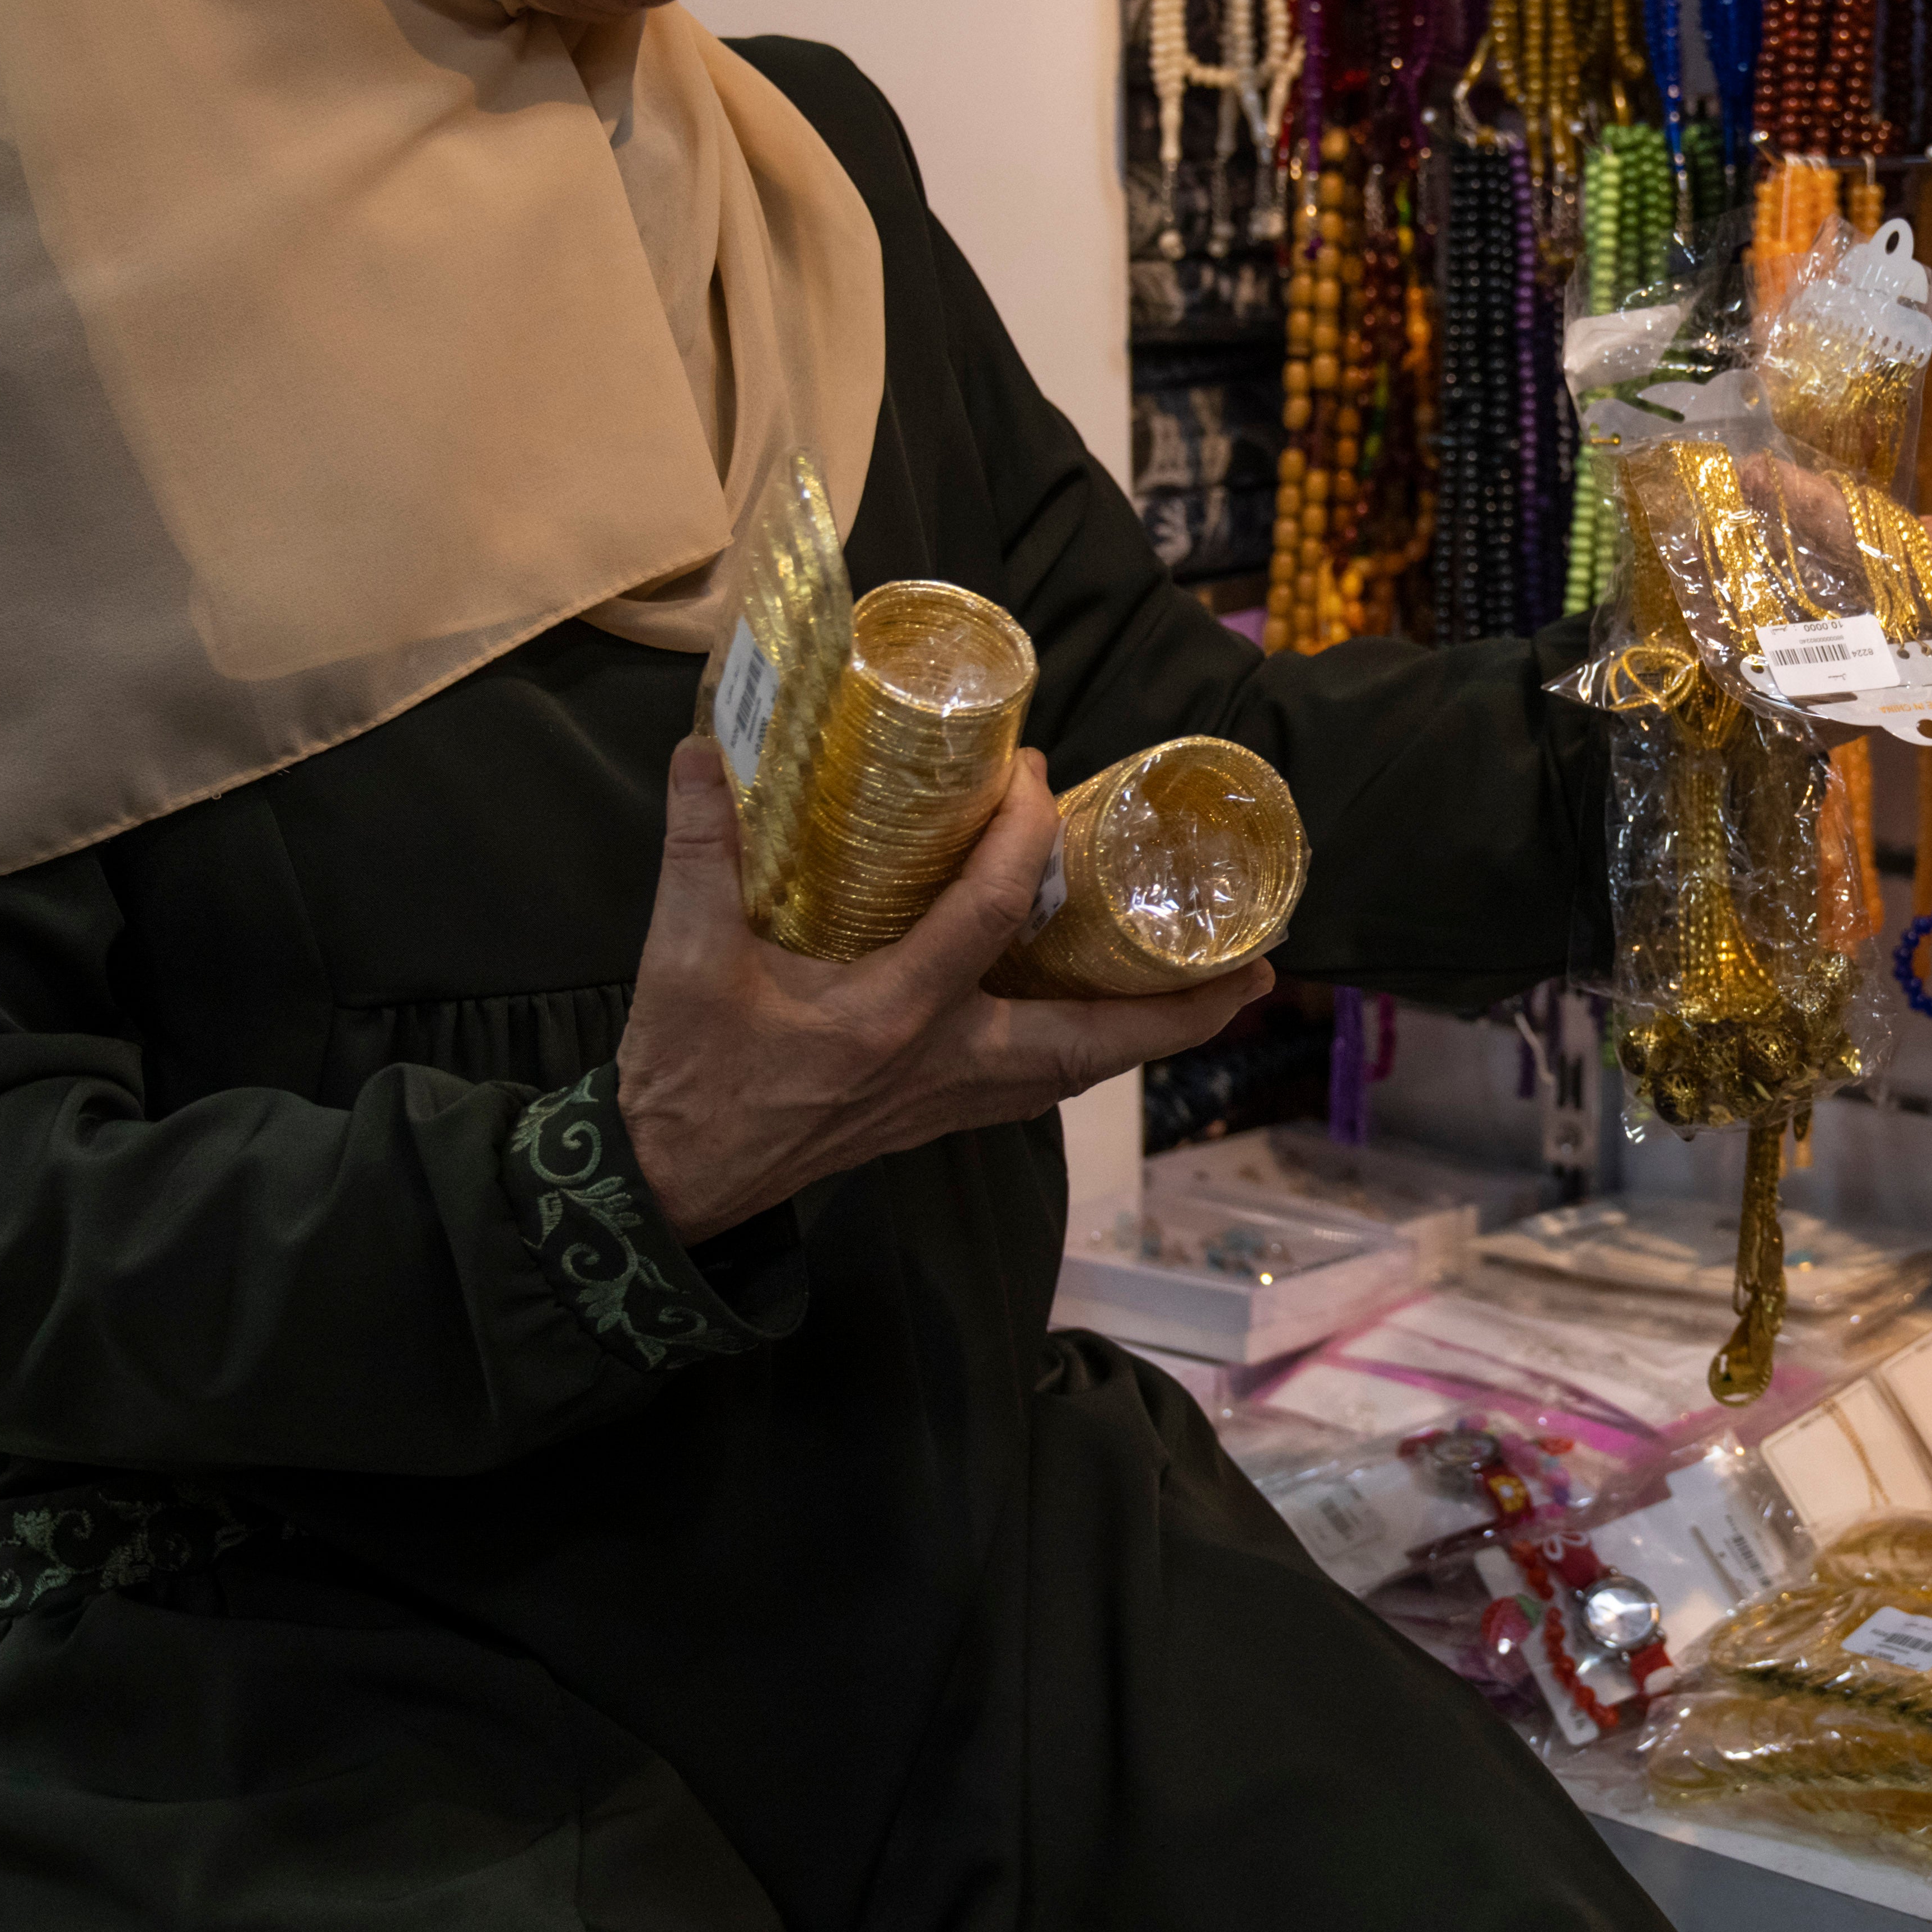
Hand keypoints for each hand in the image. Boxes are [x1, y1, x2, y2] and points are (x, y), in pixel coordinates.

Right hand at [615, 739, 1271, 1242]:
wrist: (670, 1180)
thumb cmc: (685, 1072)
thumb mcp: (679, 957)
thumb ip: (696, 851)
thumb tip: (699, 751)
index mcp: (889, 1017)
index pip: (990, 915)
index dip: (1024, 837)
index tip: (1040, 774)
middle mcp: (942, 1065)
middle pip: (1094, 1044)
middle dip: (1181, 1011)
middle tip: (1261, 972)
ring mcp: (947, 1100)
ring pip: (1078, 1072)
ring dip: (1148, 1036)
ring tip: (1216, 996)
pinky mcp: (937, 1116)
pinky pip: (1042, 1084)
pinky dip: (1090, 1052)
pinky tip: (1110, 1020)